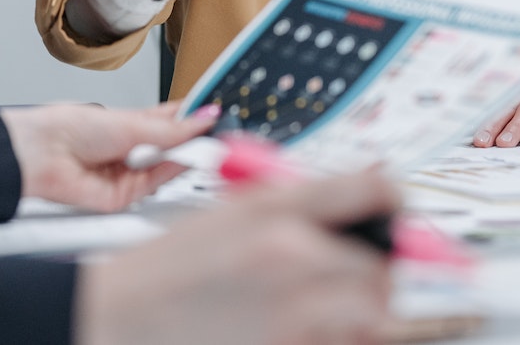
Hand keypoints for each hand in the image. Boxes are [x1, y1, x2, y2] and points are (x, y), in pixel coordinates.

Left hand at [0, 102, 220, 211]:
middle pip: (175, 147)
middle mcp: (133, 149)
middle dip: (196, 138)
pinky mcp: (125, 197)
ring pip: (169, 167)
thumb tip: (205, 118)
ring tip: (205, 140)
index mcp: (133, 123)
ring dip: (186, 155)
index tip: (218, 112)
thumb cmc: (70, 128)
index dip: (195, 117)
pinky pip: (156, 185)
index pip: (173, 120)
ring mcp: (130, 173)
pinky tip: (183, 159)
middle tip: (220, 128)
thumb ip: (172, 128)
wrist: (42, 154)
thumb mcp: (131, 122)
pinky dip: (170, 172)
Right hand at [76, 169, 398, 344]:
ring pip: (373, 310)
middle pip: (384, 261)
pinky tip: (307, 328)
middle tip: (368, 270)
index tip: (397, 210)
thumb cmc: (169, 268)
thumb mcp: (229, 212)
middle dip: (383, 268)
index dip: (394, 200)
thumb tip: (357, 193)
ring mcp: (292, 311)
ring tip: (335, 306)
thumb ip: (293, 201)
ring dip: (366, 310)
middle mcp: (291, 257)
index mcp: (275, 210)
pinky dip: (336, 338)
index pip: (372, 191)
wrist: (123, 317)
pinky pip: (341, 344)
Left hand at [472, 86, 519, 147]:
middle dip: (496, 127)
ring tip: (507, 143)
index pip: (492, 109)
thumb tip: (483, 146)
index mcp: (506, 96)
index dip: (485, 125)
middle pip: (507, 109)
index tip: (479, 141)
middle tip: (488, 142)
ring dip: (516, 129)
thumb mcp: (511, 121)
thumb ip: (498, 131)